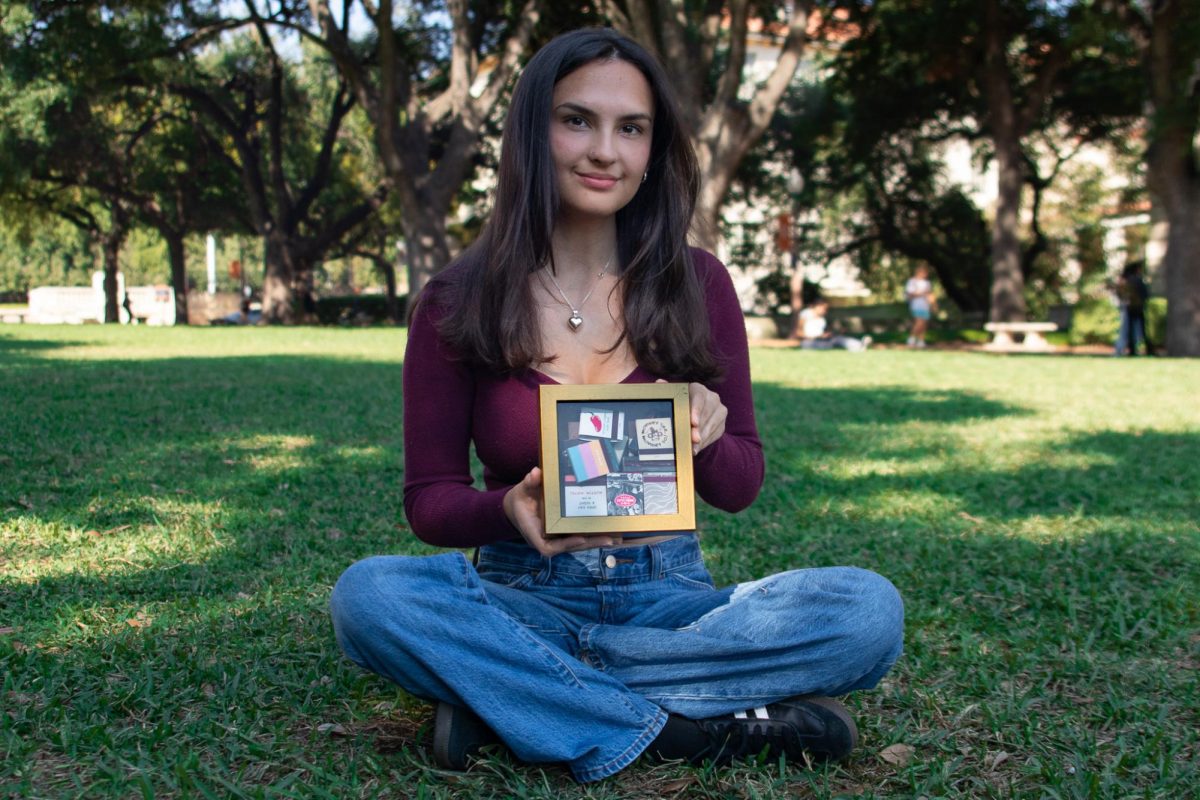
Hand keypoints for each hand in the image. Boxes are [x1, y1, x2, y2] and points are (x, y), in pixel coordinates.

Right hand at [503, 467, 618, 555]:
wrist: (517, 506)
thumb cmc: (520, 499)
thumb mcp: (522, 490)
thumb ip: (528, 483)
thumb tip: (535, 473)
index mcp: (534, 532)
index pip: (548, 546)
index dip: (565, 545)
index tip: (580, 539)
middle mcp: (546, 539)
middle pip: (570, 547)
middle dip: (590, 544)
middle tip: (610, 539)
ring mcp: (556, 538)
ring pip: (577, 544)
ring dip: (595, 542)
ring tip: (616, 538)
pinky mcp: (563, 534)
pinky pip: (579, 537)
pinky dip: (593, 536)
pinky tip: (609, 533)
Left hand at [658, 380, 725, 454]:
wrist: (694, 416)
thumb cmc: (680, 405)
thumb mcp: (673, 398)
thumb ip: (667, 390)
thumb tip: (660, 382)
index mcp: (698, 389)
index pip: (699, 397)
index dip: (697, 410)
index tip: (694, 423)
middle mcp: (712, 398)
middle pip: (706, 413)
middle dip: (699, 428)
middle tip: (692, 440)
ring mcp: (719, 410)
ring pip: (711, 425)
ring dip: (702, 438)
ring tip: (693, 448)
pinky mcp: (721, 423)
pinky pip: (715, 434)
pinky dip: (705, 442)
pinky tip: (697, 449)